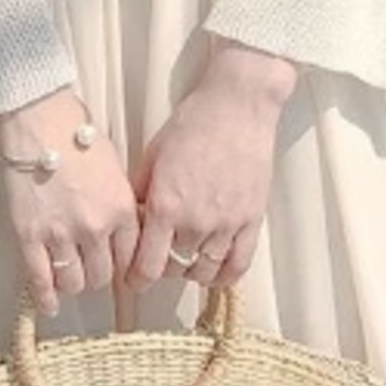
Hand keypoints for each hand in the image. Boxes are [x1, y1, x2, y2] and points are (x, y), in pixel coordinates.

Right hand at [0, 87, 139, 317]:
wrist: (38, 119)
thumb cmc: (76, 134)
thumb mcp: (115, 169)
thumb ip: (121, 204)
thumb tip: (124, 232)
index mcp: (122, 210)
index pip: (131, 259)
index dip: (124, 268)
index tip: (118, 271)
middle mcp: (95, 228)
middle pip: (103, 276)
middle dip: (97, 276)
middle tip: (89, 270)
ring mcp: (61, 235)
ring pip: (74, 282)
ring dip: (73, 284)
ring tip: (68, 278)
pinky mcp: (29, 236)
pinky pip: (40, 280)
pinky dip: (45, 298)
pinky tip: (49, 305)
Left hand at [127, 39, 296, 292]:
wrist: (236, 106)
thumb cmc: (192, 123)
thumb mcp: (152, 156)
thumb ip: (141, 195)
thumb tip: (132, 224)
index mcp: (165, 206)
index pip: (146, 267)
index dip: (136, 279)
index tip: (133, 278)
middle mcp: (195, 222)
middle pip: (174, 270)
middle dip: (161, 267)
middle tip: (158, 257)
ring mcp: (227, 224)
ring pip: (205, 271)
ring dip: (191, 270)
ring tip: (185, 258)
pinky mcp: (252, 220)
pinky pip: (239, 265)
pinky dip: (225, 275)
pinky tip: (215, 270)